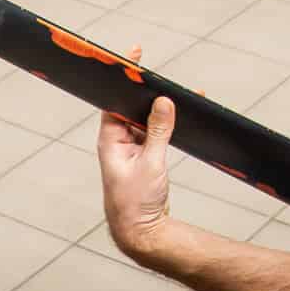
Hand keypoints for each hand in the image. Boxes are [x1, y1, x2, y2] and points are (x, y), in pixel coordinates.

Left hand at [97, 47, 175, 259]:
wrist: (141, 233)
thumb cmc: (136, 202)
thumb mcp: (151, 162)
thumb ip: (158, 130)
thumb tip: (164, 101)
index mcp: (110, 141)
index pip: (113, 101)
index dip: (122, 79)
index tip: (132, 57)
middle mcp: (117, 143)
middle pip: (130, 107)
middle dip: (145, 91)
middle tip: (159, 72)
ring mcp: (130, 151)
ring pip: (143, 120)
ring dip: (159, 109)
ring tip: (180, 94)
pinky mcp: (143, 159)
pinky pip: (153, 134)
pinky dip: (165, 124)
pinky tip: (180, 116)